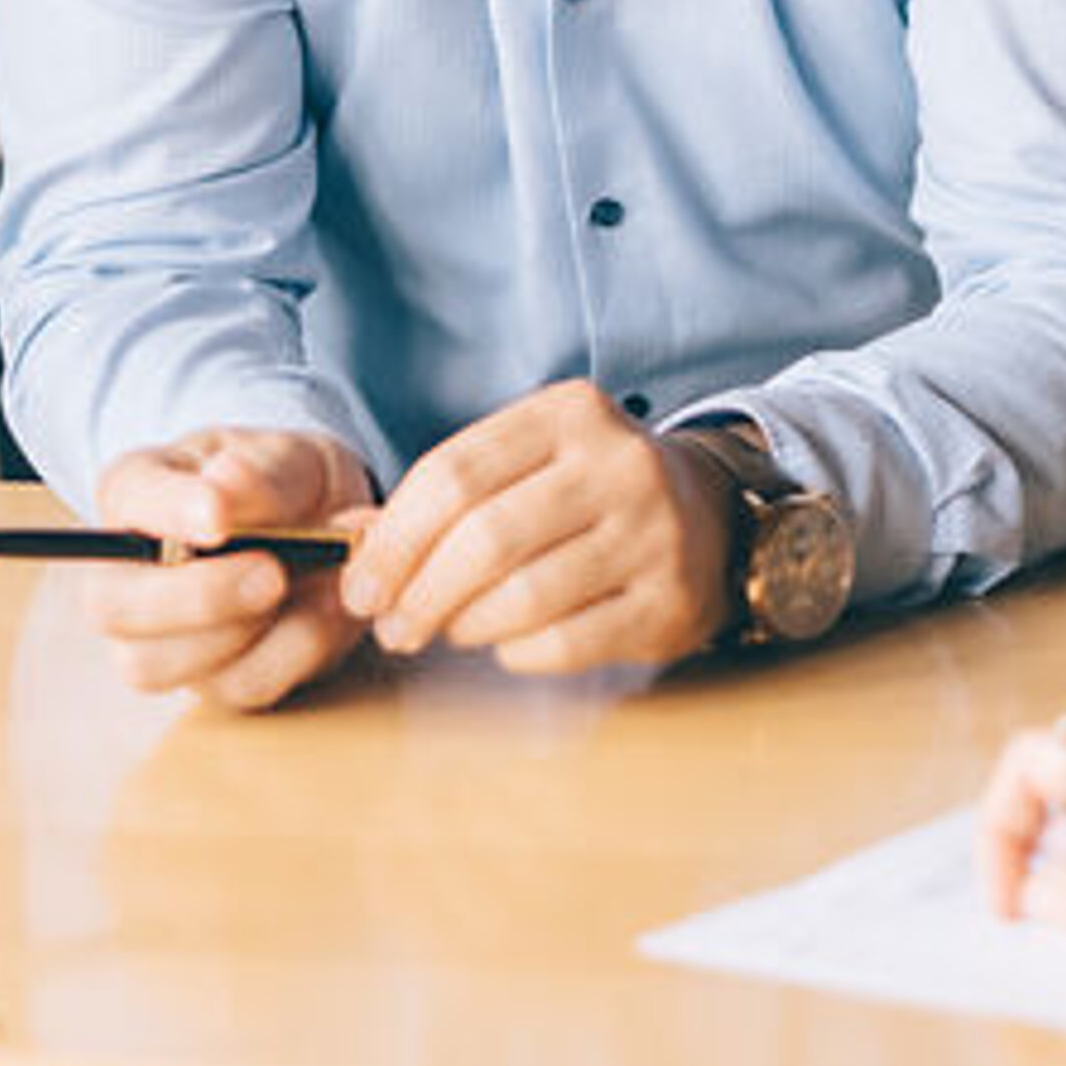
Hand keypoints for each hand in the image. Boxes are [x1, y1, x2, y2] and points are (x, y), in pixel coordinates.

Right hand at [88, 427, 375, 710]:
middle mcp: (128, 571)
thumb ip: (263, 473)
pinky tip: (333, 608)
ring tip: (325, 586)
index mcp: (137, 489)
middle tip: (274, 574)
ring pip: (163, 665)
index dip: (169, 513)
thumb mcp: (292, 457)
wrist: (330, 527)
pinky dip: (297, 651)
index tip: (218, 517)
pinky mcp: (212, 678)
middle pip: (113, 607)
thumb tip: (225, 482)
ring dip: (254, 633)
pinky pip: (239, 685)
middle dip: (198, 597)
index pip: (129, 497)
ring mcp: (158, 636)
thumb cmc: (290, 480)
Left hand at [338, 379, 734, 673]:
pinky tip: (507, 643)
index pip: (454, 474)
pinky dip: (516, 652)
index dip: (393, 538)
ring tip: (444, 632)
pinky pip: (563, 644)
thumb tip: (357, 545)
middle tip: (392, 625)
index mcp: (571, 413)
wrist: (708, 515)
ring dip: (462, 626)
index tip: (361, 584)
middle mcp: (620, 464)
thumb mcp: (531, 459)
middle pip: (484, 537)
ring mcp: (653, 533)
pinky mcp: (668, 601)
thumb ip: (452, 490)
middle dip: (418, 593)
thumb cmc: (587, 491)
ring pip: (522, 597)